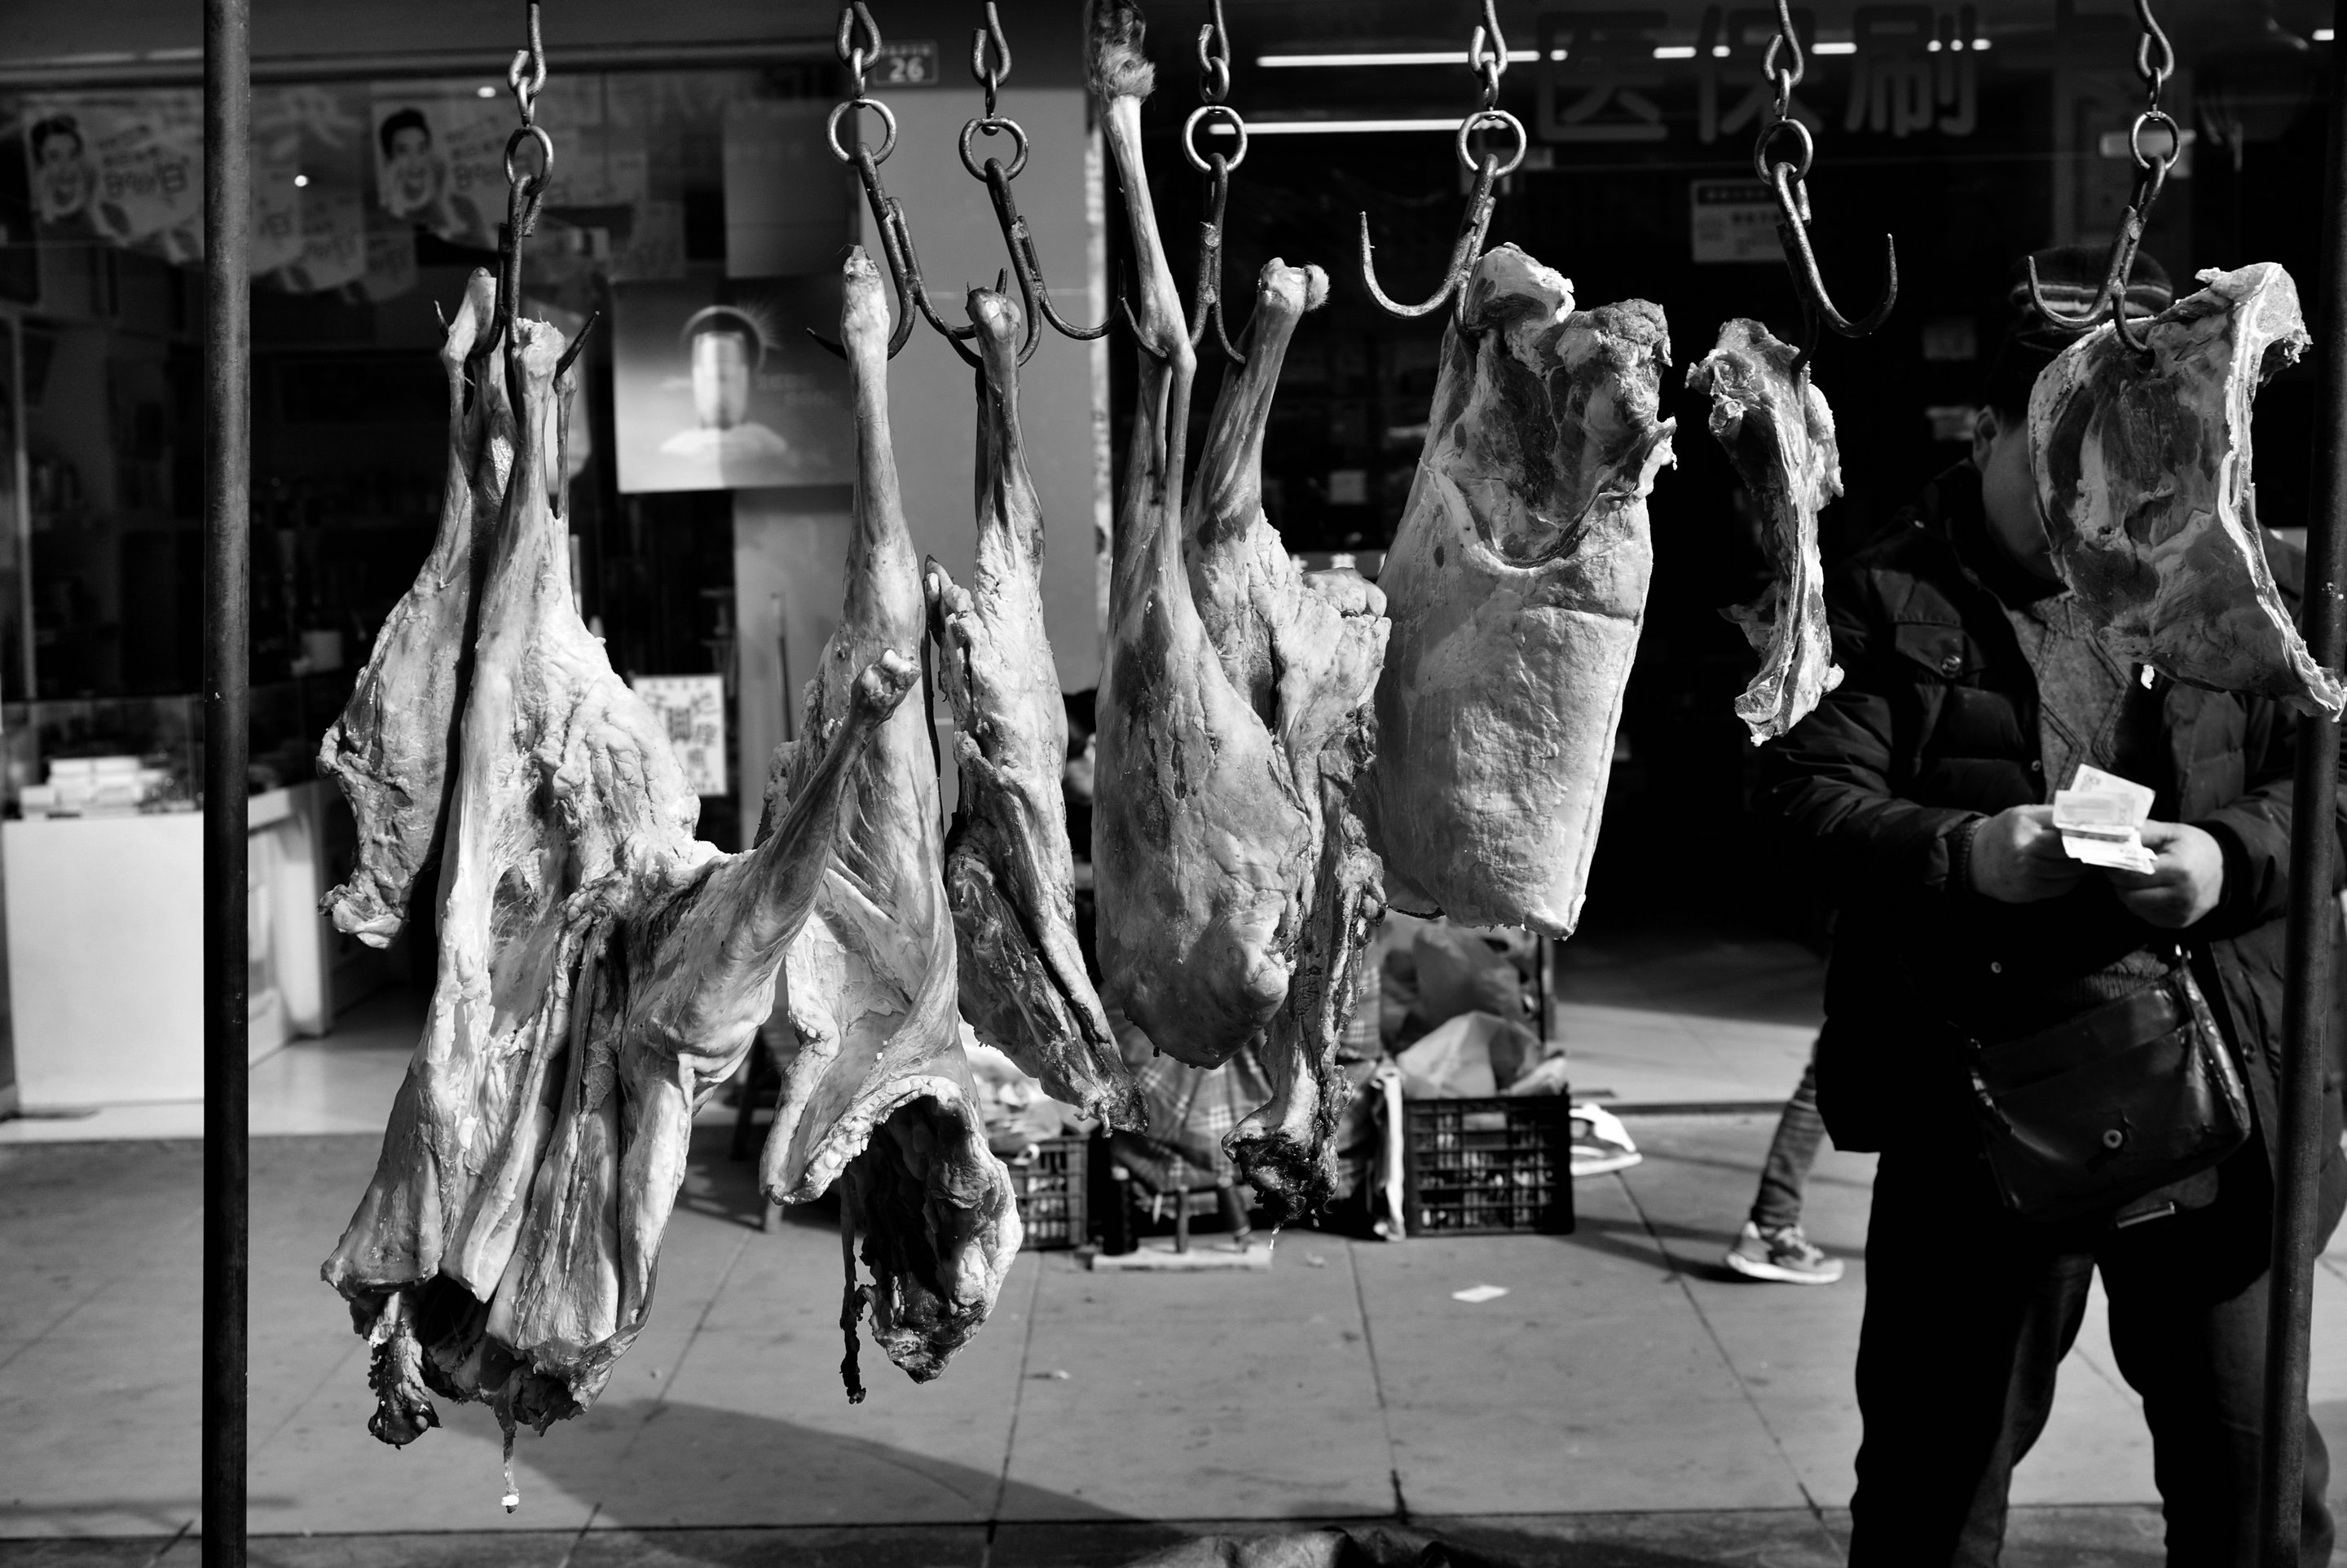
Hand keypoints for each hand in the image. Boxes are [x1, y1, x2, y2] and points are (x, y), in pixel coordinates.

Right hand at [1968, 804, 2087, 902]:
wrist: (1974, 860)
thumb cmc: (2005, 834)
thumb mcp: (2024, 815)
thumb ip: (2054, 815)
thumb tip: (2092, 818)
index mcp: (2024, 822)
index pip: (2067, 823)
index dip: (2087, 827)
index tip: (2102, 828)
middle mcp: (2024, 847)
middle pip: (2072, 848)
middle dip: (2086, 848)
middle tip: (2094, 845)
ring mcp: (2027, 871)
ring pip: (2072, 869)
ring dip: (2080, 865)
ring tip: (2077, 859)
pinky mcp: (2029, 889)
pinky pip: (2064, 886)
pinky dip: (2070, 879)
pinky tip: (2065, 872)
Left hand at [2106, 821, 2224, 929]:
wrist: (2226, 868)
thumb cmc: (2194, 847)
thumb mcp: (2170, 832)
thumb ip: (2142, 832)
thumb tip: (2113, 835)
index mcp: (2179, 870)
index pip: (2130, 876)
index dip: (2115, 867)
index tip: (2110, 859)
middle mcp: (2181, 896)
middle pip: (2128, 895)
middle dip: (2119, 882)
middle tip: (2122, 868)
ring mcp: (2181, 912)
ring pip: (2134, 907)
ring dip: (2129, 893)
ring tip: (2137, 878)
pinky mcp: (2178, 922)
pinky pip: (2146, 915)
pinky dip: (2141, 903)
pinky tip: (2150, 890)